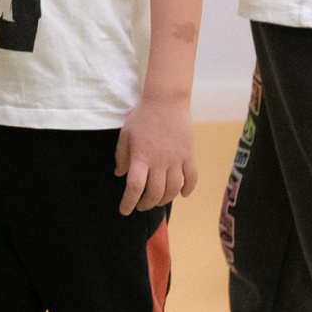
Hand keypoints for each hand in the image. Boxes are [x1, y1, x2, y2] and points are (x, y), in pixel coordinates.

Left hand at [114, 95, 196, 213]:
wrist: (166, 101)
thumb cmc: (142, 116)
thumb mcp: (125, 133)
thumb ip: (122, 155)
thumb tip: (120, 174)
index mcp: (141, 157)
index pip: (135, 187)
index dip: (129, 202)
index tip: (125, 210)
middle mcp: (159, 162)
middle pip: (155, 192)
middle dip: (146, 204)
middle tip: (141, 205)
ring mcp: (176, 160)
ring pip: (173, 189)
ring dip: (165, 200)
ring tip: (158, 201)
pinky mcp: (188, 156)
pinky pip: (191, 177)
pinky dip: (188, 189)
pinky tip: (183, 194)